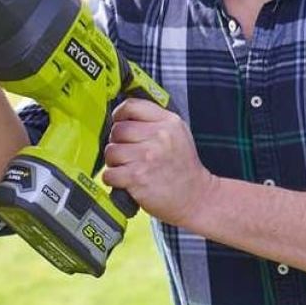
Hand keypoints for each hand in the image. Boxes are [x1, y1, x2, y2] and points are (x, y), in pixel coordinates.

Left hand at [101, 98, 217, 229]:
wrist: (196, 198)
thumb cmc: (183, 168)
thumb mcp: (178, 135)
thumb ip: (155, 121)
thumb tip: (124, 116)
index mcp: (169, 123)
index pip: (131, 106)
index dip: (119, 114)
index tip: (118, 122)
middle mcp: (158, 137)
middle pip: (118, 129)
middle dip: (117, 142)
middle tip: (126, 153)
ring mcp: (147, 157)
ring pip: (111, 151)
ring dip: (113, 161)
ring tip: (126, 167)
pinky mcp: (137, 177)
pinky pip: (109, 173)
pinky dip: (112, 178)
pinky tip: (124, 180)